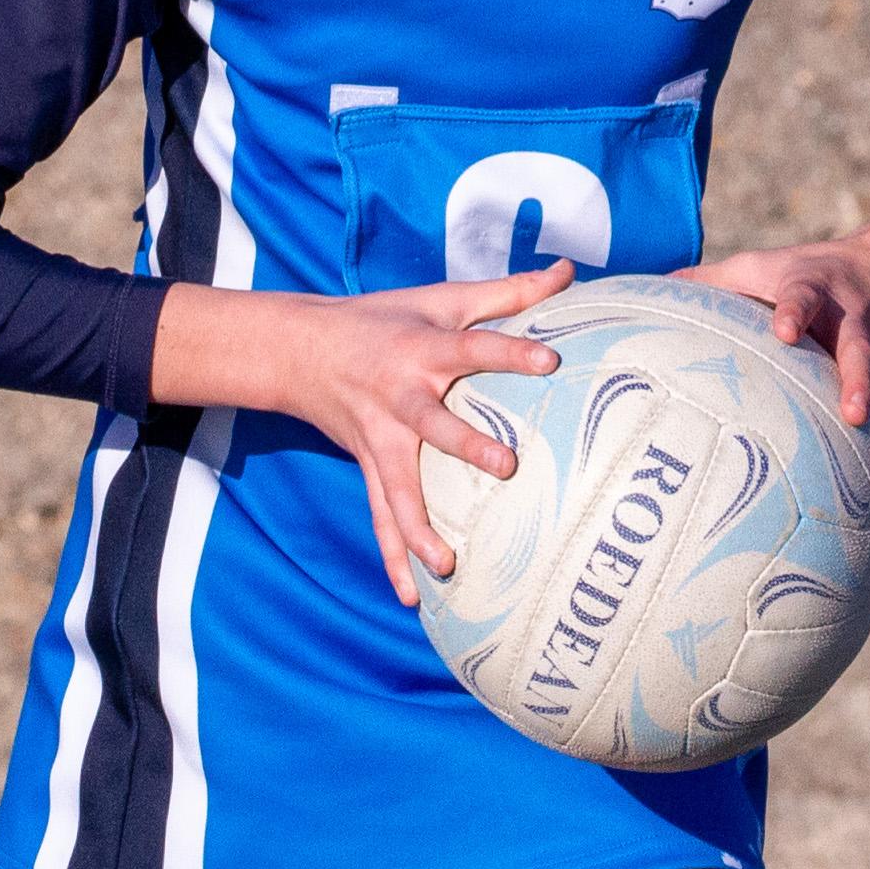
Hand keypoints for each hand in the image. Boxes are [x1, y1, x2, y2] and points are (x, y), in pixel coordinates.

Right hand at [149, 258, 574, 603]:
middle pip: (435, 424)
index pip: (475, 347)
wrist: (302, 348)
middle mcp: (400, 397)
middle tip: (506, 466)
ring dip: (419, 527)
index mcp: (423, 349)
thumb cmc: (385, 319)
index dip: (512, 351)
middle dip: (466, 445)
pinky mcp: (368, 465)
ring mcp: (380, 438)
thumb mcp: (441, 298)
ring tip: (447, 565)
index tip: (552, 359)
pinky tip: (411, 598)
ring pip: (398, 487)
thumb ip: (508, 292)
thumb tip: (567, 271)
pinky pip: (381, 516)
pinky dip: (393, 557)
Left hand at [677, 236, 869, 525]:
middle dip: (857, 382)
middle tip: (851, 414)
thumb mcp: (756, 267)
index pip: (803, 296)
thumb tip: (645, 292)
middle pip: (860, 353)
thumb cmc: (800, 275)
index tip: (784, 331)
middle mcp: (852, 327)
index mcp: (813, 292)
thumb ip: (707, 281)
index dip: (795, 311)